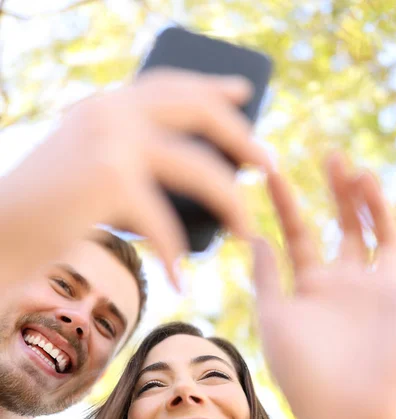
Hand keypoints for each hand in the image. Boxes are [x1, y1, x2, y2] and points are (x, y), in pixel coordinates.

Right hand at [61, 69, 267, 283]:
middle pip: (201, 113)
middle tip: (270, 165)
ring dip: (231, 205)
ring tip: (246, 233)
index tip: (247, 97)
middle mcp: (111, 111)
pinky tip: (181, 279)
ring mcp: (111, 140)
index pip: (173, 85)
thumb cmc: (47, 209)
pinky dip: (176, 255)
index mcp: (107, 105)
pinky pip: (166, 221)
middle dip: (243, 140)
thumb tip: (197, 178)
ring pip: (199, 169)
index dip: (215, 88)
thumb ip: (132, 158)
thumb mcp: (91, 169)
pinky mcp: (109, 179)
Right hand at [253, 153, 395, 418]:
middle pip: (342, 224)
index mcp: (382, 282)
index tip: (361, 172)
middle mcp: (347, 285)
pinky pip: (266, 277)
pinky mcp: (279, 315)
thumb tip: (390, 219)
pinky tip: (254, 231)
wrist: (355, 416)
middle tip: (333, 157)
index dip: (370, 199)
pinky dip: (259, 253)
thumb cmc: (390, 363)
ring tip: (280, 173)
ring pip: (298, 239)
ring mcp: (310, 297)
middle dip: (339, 190)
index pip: (376, 228)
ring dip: (291, 206)